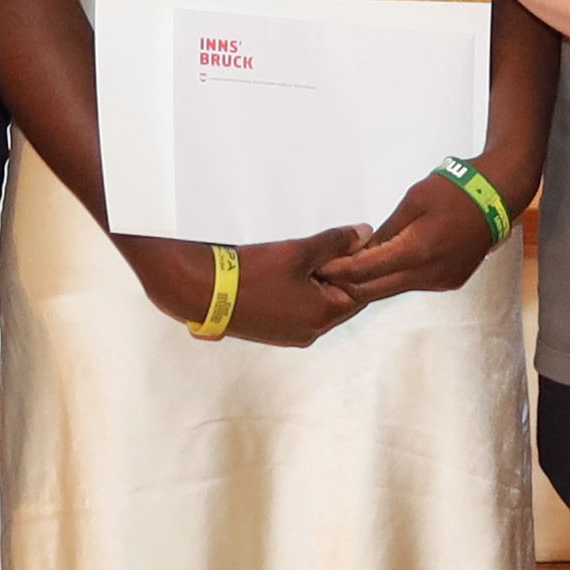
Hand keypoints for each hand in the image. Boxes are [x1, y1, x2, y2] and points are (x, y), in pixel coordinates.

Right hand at [123, 225, 373, 347]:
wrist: (204, 293)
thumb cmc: (251, 274)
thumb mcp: (299, 251)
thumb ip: (335, 242)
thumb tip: (365, 234)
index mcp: (324, 315)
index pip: (360, 292)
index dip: (359, 266)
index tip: (353, 245)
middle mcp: (312, 332)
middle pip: (340, 300)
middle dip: (338, 274)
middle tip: (329, 248)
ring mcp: (292, 335)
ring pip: (319, 306)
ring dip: (319, 284)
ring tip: (305, 259)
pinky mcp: (275, 333)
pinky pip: (300, 312)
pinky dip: (302, 294)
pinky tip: (289, 275)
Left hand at [316, 169, 507, 306]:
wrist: (498, 197)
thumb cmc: (455, 190)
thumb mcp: (413, 199)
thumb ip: (387, 229)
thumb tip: (362, 249)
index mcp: (417, 252)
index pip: (366, 271)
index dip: (339, 271)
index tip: (318, 267)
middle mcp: (428, 275)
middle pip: (376, 290)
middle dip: (348, 284)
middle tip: (324, 274)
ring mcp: (440, 281)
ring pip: (393, 289)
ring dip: (370, 282)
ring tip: (347, 270)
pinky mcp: (449, 281)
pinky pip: (413, 284)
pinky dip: (393, 278)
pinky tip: (382, 266)